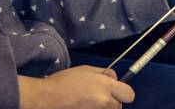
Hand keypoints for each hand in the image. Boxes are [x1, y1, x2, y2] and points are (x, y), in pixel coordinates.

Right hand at [18, 66, 134, 108]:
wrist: (46, 99)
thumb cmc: (64, 81)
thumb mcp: (85, 69)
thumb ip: (103, 73)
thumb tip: (114, 77)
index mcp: (104, 86)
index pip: (129, 94)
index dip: (123, 91)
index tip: (115, 89)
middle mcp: (104, 102)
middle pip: (119, 105)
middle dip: (113, 100)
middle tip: (98, 96)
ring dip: (104, 107)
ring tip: (89, 102)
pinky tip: (84, 106)